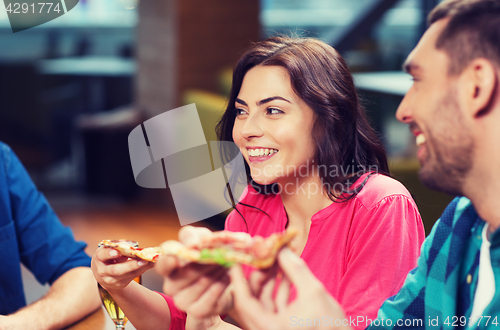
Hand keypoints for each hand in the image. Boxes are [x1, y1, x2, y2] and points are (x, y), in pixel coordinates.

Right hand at [91, 246, 153, 291]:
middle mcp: (103, 271)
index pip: (102, 255)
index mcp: (99, 259)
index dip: (109, 253)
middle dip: (130, 265)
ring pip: (127, 275)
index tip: (117, 251)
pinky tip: (152, 263)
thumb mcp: (107, 251)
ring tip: (151, 261)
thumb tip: (129, 247)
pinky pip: (133, 276)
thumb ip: (117, 248)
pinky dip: (143, 269)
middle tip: (143, 260)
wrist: (103, 275)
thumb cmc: (107, 258)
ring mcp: (112, 280)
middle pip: (116, 270)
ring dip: (141, 268)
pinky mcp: (121, 284)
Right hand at [155, 226, 232, 318]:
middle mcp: (171, 286)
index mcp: (169, 267)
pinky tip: (227, 277)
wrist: (224, 281)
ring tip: (227, 263)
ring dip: (217, 270)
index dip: (168, 261)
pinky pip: (211, 296)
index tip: (178, 257)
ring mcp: (183, 300)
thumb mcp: (200, 239)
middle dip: (207, 260)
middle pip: (187, 272)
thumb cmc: (207, 257)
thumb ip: (193, 236)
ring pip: (202, 282)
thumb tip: (193, 245)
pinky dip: (221, 284)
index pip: (162, 265)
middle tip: (222, 253)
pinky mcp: (198, 311)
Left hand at [230, 248, 350, 329]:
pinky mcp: (281, 329)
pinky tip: (286, 273)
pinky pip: (273, 307)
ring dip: (270, 281)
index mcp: (269, 328)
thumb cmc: (332, 326)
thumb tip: (281, 247)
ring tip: (278, 260)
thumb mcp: (313, 291)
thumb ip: (294, 267)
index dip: (237, 278)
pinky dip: (278, 290)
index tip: (235, 259)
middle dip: (259, 275)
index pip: (242, 301)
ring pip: (262, 302)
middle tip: (264, 255)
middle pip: (252, 300)